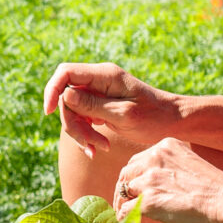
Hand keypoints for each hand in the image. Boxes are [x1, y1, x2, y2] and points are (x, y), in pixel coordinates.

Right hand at [43, 63, 181, 163]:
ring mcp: (98, 93)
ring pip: (71, 111)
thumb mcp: (124, 114)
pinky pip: (81, 119)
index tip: (48, 113)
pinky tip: (98, 148)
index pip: (66, 73)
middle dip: (72, 123)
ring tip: (99, 149)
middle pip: (66, 97)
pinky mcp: (99, 106)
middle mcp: (98, 81)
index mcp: (105, 75)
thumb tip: (65, 96)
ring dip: (80, 133)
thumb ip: (93, 105)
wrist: (173, 122)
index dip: (52, 90)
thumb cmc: (154, 117)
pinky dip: (86, 135)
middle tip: (90, 144)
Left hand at [111, 137, 222, 222]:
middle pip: (126, 173)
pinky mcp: (148, 201)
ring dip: (124, 203)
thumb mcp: (189, 163)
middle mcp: (154, 158)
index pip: (138, 160)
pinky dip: (124, 217)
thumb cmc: (216, 189)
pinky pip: (125, 210)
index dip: (135, 176)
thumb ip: (171, 166)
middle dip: (124, 188)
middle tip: (125, 202)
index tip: (135, 188)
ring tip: (127, 214)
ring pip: (124, 191)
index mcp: (165, 147)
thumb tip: (161, 182)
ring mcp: (149, 180)